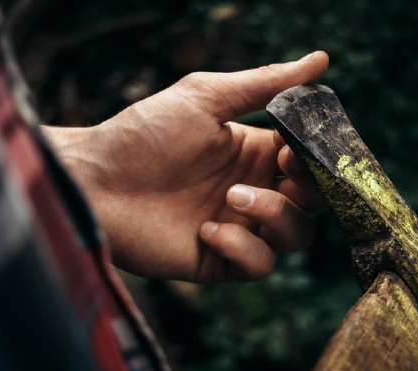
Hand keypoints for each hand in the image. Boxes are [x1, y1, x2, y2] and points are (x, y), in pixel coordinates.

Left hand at [43, 51, 328, 281]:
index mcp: (254, 154)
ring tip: (232, 196)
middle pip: (314, 203)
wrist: (95, 180)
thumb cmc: (145, 133)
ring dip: (275, 214)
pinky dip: (243, 247)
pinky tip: (206, 230)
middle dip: (309, 189)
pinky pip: (260, 265)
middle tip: (281, 170)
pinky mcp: (220, 260)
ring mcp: (239, 227)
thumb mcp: (206, 97)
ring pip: (295, 235)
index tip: (294, 146)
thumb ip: (265, 84)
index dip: (314, 158)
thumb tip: (322, 59)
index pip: (309, 162)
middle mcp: (253, 191)